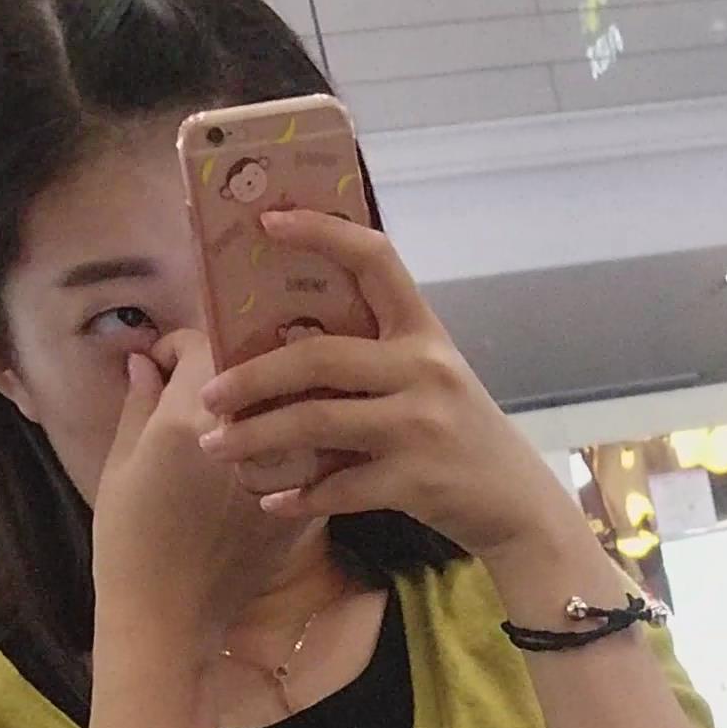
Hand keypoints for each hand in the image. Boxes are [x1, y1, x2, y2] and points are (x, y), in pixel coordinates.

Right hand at [90, 328, 283, 658]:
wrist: (169, 621)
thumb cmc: (129, 545)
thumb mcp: (119, 466)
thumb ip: (139, 404)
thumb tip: (145, 361)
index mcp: (190, 420)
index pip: (203, 343)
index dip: (181, 346)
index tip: (166, 364)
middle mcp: (246, 439)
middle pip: (259, 368)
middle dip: (236, 364)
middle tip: (215, 382)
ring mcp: (282, 474)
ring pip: (295, 407)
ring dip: (277, 399)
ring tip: (253, 408)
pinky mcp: (303, 507)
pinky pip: (311, 454)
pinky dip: (298, 443)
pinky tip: (275, 451)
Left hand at [198, 210, 565, 563]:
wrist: (517, 505)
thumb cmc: (462, 435)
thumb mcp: (434, 377)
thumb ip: (377, 354)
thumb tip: (286, 338)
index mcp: (424, 331)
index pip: (374, 258)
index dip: (321, 231)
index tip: (267, 222)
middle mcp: (423, 370)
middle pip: (318, 355)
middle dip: (252, 375)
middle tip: (210, 393)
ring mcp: (419, 427)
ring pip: (316, 422)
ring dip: (257, 437)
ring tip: (217, 446)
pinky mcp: (414, 482)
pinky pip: (338, 488)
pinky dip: (298, 496)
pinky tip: (271, 501)